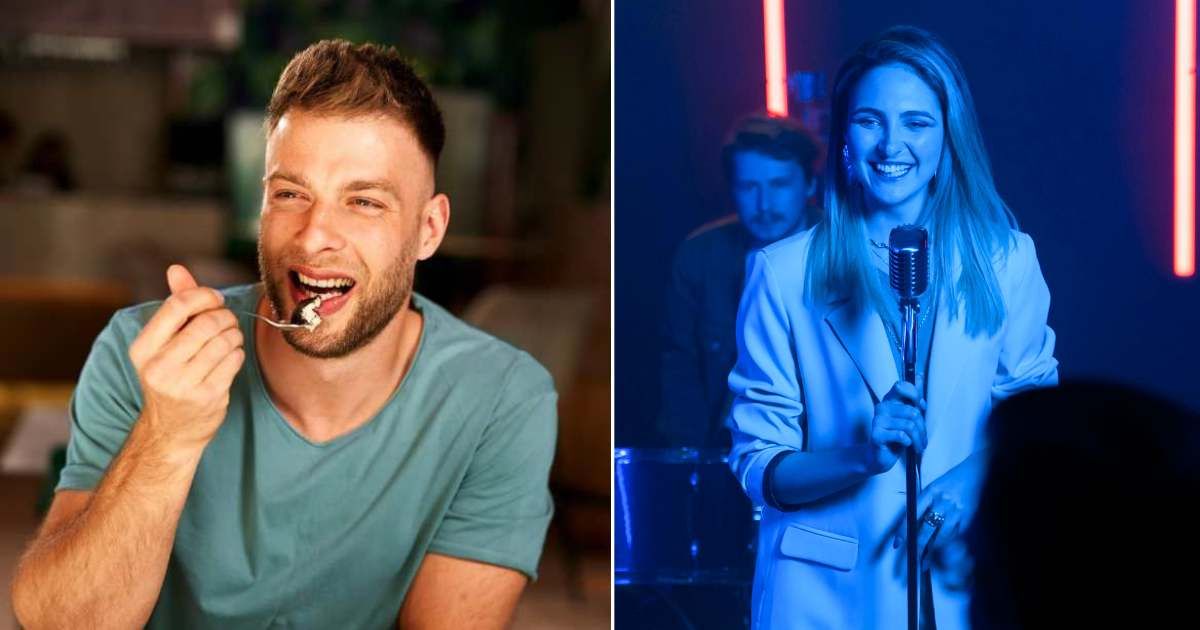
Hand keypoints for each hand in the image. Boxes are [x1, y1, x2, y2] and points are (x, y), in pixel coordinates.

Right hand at [128, 265, 244, 453]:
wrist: (171, 431)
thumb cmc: (171, 376)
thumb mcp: (163, 344)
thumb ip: (174, 305)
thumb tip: (176, 268)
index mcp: (143, 348)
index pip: (178, 305)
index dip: (204, 296)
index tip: (214, 300)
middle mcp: (158, 366)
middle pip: (207, 322)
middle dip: (224, 317)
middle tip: (226, 322)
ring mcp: (183, 383)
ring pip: (224, 340)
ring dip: (234, 335)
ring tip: (228, 340)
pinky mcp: (208, 396)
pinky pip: (234, 359)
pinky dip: (237, 354)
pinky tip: (229, 358)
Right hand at [864, 380, 927, 473]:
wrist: (881, 457)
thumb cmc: (896, 436)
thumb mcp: (908, 416)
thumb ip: (914, 398)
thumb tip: (919, 375)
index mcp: (889, 400)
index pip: (902, 386)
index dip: (915, 395)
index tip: (921, 408)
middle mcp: (882, 407)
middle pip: (912, 411)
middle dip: (922, 428)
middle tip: (923, 439)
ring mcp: (877, 420)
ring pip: (909, 425)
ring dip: (918, 438)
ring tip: (919, 447)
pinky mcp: (876, 434)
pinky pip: (901, 435)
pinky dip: (908, 441)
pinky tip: (906, 445)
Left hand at [892, 450, 987, 577]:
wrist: (976, 472)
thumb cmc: (951, 479)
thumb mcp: (934, 486)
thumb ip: (923, 503)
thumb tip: (911, 524)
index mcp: (930, 492)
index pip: (912, 515)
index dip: (904, 531)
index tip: (897, 544)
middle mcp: (943, 502)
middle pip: (926, 529)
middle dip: (918, 547)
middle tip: (912, 560)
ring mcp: (956, 511)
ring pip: (942, 536)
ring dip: (933, 550)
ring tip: (926, 561)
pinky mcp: (968, 517)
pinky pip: (956, 535)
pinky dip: (948, 542)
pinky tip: (942, 549)